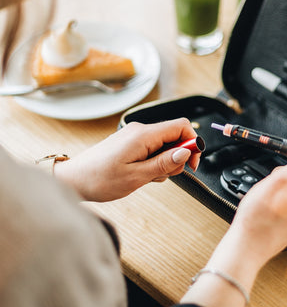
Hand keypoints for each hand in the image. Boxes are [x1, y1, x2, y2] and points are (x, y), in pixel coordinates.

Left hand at [55, 118, 200, 201]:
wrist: (74, 180)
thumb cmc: (99, 179)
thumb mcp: (137, 176)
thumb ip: (164, 163)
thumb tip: (186, 152)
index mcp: (143, 135)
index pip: (181, 127)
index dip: (193, 144)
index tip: (192, 163)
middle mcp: (140, 131)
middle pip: (175, 136)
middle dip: (178, 157)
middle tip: (165, 174)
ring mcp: (135, 136)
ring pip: (165, 145)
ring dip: (165, 162)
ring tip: (148, 177)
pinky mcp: (131, 143)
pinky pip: (153, 148)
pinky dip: (154, 162)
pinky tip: (142, 174)